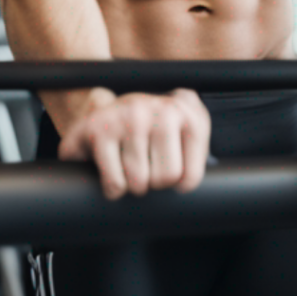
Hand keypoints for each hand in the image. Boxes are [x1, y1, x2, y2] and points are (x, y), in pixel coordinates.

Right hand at [58, 89, 210, 199]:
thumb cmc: (149, 129)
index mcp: (188, 111)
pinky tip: (113, 166)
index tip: (168, 167)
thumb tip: (188, 185)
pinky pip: (115, 182)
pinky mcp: (100, 127)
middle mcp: (162, 108)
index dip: (177, 182)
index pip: (190, 175)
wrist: (105, 111)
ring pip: (139, 181)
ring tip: (129, 162)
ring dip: (132, 184)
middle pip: (166, 177)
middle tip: (146, 164)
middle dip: (153, 182)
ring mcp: (131, 115)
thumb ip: (196, 154)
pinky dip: (113, 187)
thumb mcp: (183, 133)